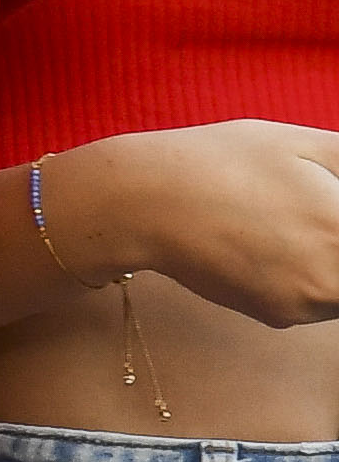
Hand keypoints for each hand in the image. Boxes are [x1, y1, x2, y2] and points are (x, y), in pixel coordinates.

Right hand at [49, 122, 338, 329]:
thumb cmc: (224, 161)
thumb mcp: (308, 145)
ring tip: (295, 222)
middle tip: (316, 214)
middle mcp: (333, 282)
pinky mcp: (277, 316)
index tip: (334, 212)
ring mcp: (305, 305)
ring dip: (336, 262)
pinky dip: (310, 275)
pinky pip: (316, 299)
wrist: (142, 202)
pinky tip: (274, 241)